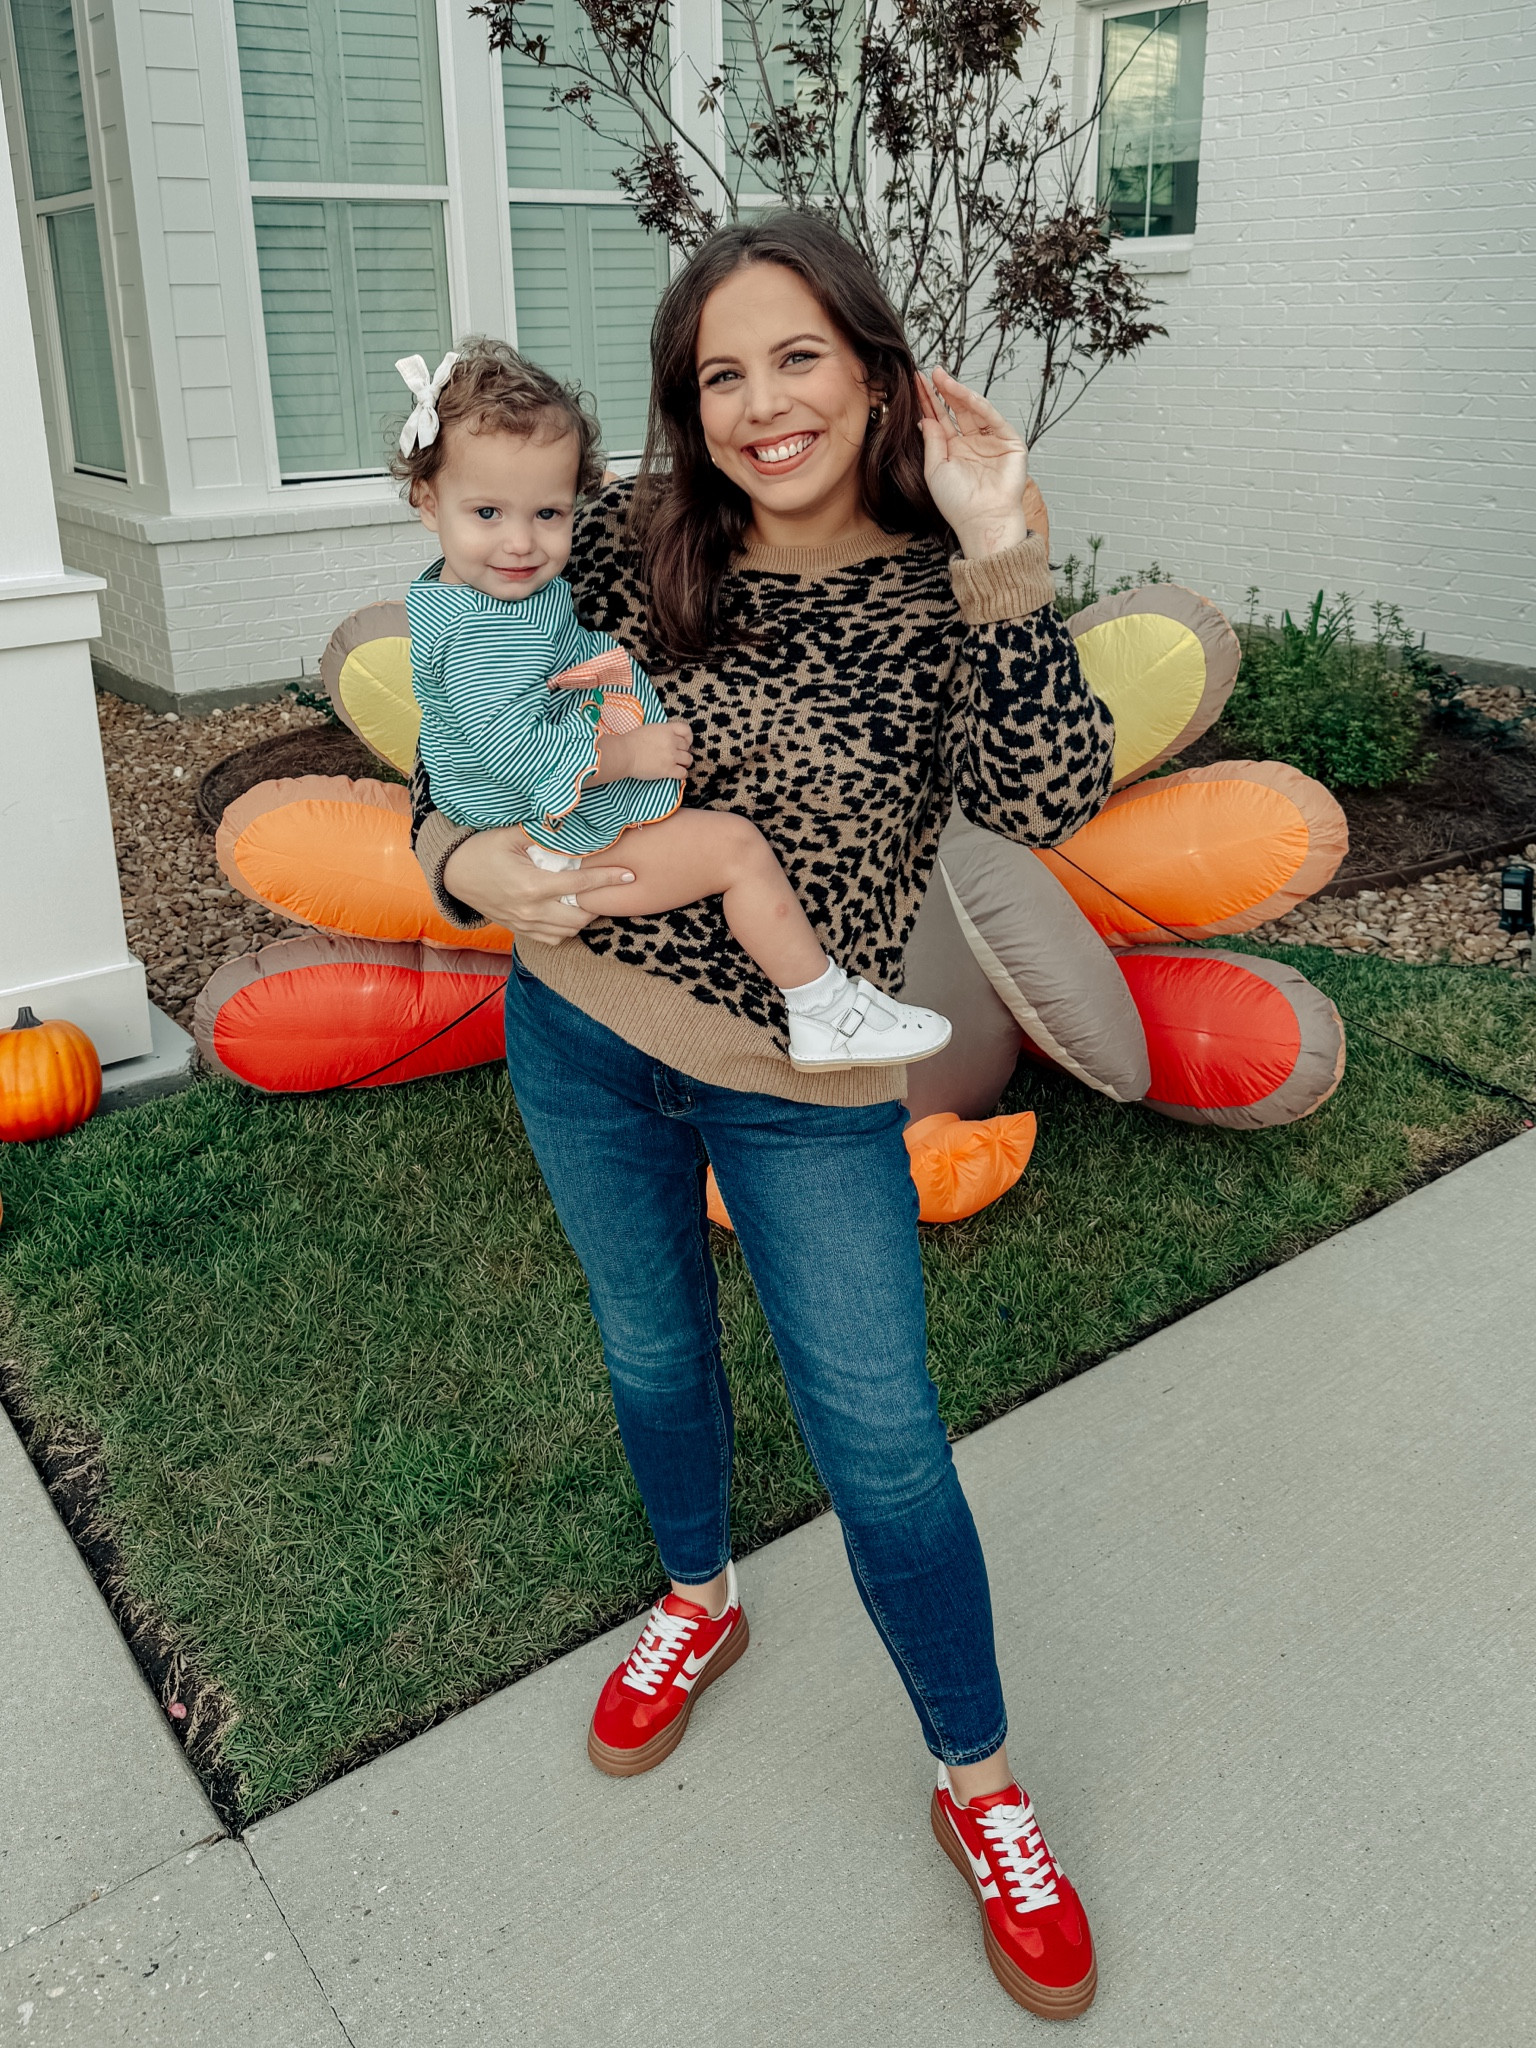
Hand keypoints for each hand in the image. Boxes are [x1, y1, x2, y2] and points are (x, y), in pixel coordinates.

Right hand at [441, 826, 634, 944]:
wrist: (453, 875)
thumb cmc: (481, 850)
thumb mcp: (509, 834)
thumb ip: (543, 831)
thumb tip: (572, 822)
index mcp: (532, 885)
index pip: (581, 885)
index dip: (608, 879)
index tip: (629, 874)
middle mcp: (530, 910)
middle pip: (580, 916)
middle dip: (600, 903)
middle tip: (608, 887)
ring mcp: (524, 924)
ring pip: (568, 931)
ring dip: (584, 918)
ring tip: (591, 900)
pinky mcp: (519, 930)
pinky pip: (552, 939)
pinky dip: (567, 929)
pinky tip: (569, 912)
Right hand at [594, 717, 693, 784]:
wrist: (624, 754)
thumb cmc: (631, 742)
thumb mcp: (650, 729)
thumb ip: (662, 732)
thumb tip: (668, 738)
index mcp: (666, 730)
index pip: (686, 730)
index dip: (688, 737)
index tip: (685, 742)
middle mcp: (671, 742)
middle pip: (687, 747)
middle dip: (683, 751)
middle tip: (677, 756)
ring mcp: (671, 756)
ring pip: (688, 760)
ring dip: (685, 763)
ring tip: (678, 765)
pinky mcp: (668, 770)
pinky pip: (683, 773)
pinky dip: (682, 775)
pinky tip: (677, 774)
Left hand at [916, 367, 1030, 559]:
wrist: (982, 520)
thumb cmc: (958, 503)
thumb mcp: (935, 469)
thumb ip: (932, 441)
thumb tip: (925, 418)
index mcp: (954, 451)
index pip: (940, 420)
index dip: (929, 402)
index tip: (915, 384)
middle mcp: (972, 444)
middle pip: (956, 411)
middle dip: (942, 392)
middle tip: (928, 374)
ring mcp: (991, 441)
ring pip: (974, 410)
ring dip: (958, 392)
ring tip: (940, 378)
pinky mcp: (1010, 442)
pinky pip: (992, 418)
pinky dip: (978, 404)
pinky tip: (961, 393)